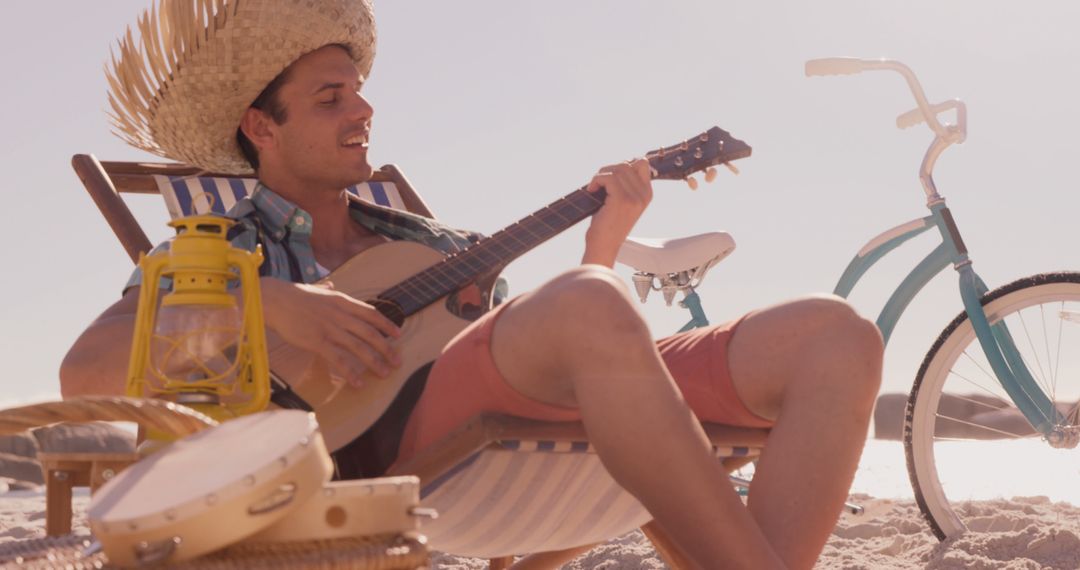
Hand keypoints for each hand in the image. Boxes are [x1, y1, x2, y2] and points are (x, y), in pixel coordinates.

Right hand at [260, 278, 401, 385]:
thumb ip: (327, 289)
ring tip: (385, 373)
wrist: (274, 299)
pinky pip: (338, 359)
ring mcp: (330, 328)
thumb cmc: (293, 295)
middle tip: (397, 361)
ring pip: (358, 347)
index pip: (371, 313)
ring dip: (374, 362)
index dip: (387, 325)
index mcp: (342, 301)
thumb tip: (332, 284)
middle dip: (386, 348)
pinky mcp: (317, 341)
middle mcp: (340, 315)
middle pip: (370, 333)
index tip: (398, 335)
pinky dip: (350, 372)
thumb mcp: (316, 289)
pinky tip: (358, 383)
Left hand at [582, 158, 652, 266]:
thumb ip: (625, 185)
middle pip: (626, 164)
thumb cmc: (608, 225)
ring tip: (594, 188)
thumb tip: (618, 165)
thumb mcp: (621, 202)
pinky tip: (591, 191)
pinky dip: (596, 180)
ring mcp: (634, 197)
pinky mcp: (622, 200)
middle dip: (608, 170)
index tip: (610, 177)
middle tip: (598, 183)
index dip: (623, 165)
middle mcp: (644, 195)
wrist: (604, 246)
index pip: (642, 163)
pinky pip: (608, 177)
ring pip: (617, 169)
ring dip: (601, 175)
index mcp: (647, 194)